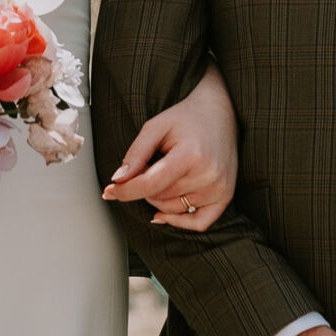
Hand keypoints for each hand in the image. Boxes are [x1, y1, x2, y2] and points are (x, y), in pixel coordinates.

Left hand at [102, 65, 237, 231]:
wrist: (222, 112)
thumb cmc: (187, 118)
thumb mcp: (156, 127)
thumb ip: (136, 154)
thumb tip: (118, 180)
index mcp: (190, 155)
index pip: (151, 185)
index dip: (126, 190)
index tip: (110, 191)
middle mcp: (208, 175)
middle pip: (159, 197)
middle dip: (143, 186)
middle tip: (145, 167)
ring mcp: (219, 188)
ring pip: (172, 209)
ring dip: (158, 198)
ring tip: (161, 174)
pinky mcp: (225, 196)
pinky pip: (199, 223)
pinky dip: (178, 222)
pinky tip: (163, 214)